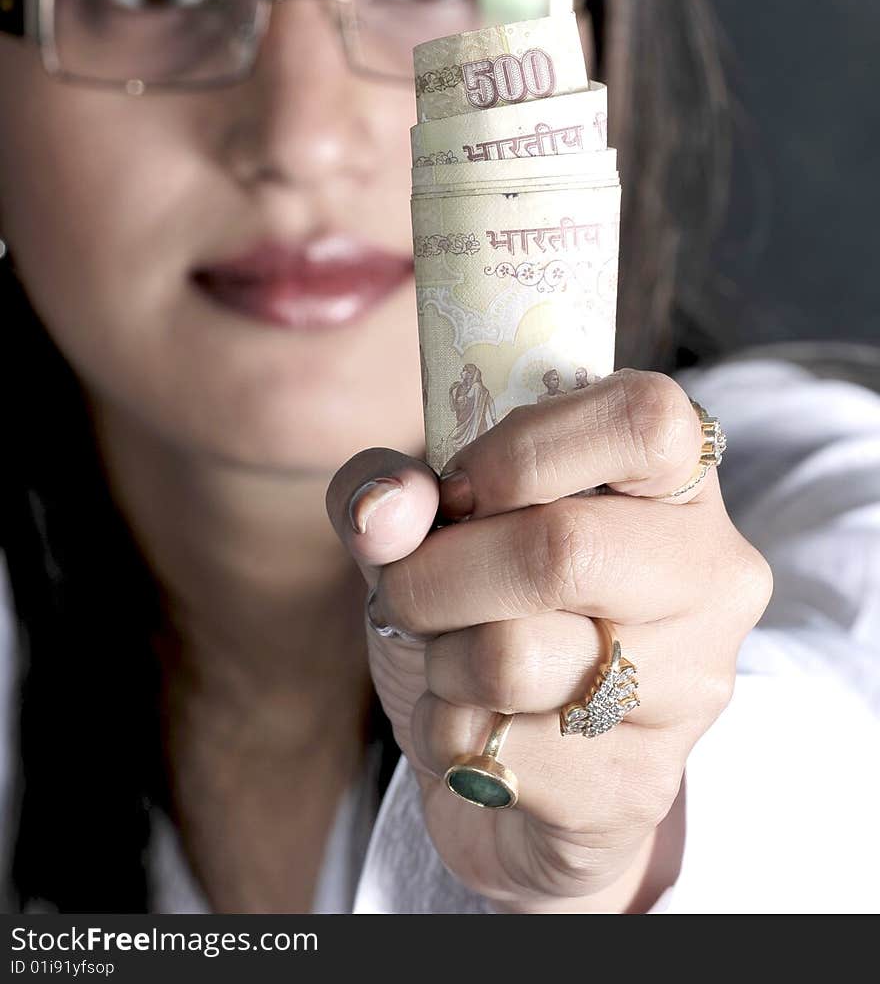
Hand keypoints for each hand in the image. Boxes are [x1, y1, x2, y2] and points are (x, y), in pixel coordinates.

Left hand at [326, 369, 772, 912]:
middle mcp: (709, 572)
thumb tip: (385, 512)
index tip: (460, 490)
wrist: (515, 778)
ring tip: (456, 666)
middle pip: (561, 549)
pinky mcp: (644, 781)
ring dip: (441, 662)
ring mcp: (691, 681)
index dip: (526, 448)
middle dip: (438, 574)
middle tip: (409, 590)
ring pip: (516, 657)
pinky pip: (502, 750)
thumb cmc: (484, 617)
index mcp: (673, 480)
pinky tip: (481, 733)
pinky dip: (449, 737)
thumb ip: (388, 492)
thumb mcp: (426, 532)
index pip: (644, 420)